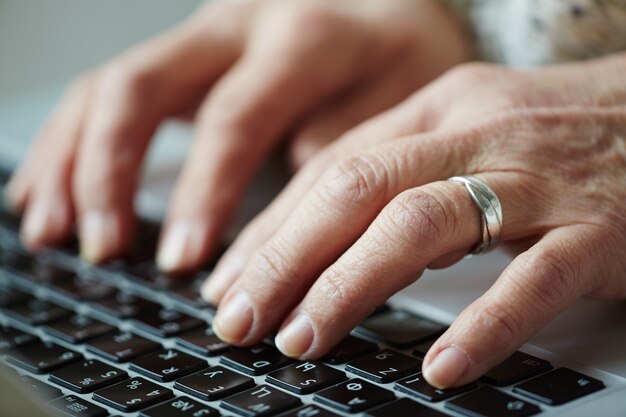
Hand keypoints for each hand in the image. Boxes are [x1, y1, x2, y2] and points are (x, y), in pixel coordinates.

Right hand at [4, 0, 467, 271]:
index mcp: (300, 39)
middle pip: (141, 86)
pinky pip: (109, 90)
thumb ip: (344, 149)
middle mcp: (238, 26)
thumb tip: (284, 217)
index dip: (201, 192)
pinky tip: (52, 186)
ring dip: (70, 160)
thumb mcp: (400, 100)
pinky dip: (72, 143)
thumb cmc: (399, 62)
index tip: (181, 260)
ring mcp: (201, 37)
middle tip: (101, 247)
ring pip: (109, 85)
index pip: (233, 117)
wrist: (390, 13)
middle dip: (107, 172)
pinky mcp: (185, 56)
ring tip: (49, 228)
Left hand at [204, 55, 625, 387]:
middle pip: (357, 191)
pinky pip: (532, 279)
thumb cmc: (556, 133)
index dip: (270, 228)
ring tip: (303, 342)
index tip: (227, 281)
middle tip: (239, 319)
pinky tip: (441, 367)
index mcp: (436, 109)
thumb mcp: (465, 134)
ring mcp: (538, 179)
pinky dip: (482, 325)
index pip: (331, 168)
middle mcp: (475, 133)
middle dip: (285, 259)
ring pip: (422, 225)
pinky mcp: (600, 229)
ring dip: (350, 288)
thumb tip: (321, 235)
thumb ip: (400, 175)